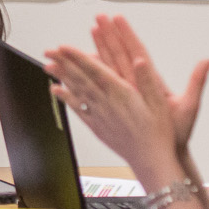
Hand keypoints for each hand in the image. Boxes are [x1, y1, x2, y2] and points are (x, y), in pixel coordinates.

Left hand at [43, 43, 178, 177]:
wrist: (151, 161)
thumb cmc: (159, 133)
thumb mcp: (160, 104)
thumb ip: (148, 80)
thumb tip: (140, 59)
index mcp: (122, 94)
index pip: (95, 71)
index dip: (78, 57)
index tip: (63, 47)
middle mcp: (106, 103)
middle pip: (81, 79)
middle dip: (63, 63)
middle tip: (48, 51)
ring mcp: (99, 116)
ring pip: (76, 92)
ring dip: (61, 78)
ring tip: (47, 66)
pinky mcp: (97, 127)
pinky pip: (78, 110)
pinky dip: (66, 98)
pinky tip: (56, 90)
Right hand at [91, 15, 206, 153]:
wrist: (167, 152)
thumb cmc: (177, 132)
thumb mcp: (189, 106)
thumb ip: (196, 82)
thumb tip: (207, 60)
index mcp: (152, 81)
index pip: (138, 52)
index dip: (128, 35)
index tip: (118, 18)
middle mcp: (139, 82)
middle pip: (121, 53)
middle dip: (110, 34)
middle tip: (99, 16)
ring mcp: (129, 90)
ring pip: (111, 64)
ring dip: (101, 46)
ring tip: (92, 29)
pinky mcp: (122, 100)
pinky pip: (105, 82)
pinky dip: (95, 70)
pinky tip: (86, 60)